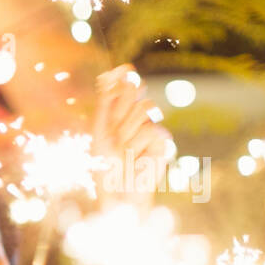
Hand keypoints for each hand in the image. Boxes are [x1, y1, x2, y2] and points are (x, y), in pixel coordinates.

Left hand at [92, 64, 171, 208]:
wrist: (117, 195)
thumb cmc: (105, 168)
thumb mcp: (100, 133)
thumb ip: (105, 106)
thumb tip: (109, 76)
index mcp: (120, 114)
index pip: (126, 84)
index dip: (124, 74)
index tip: (123, 69)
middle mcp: (137, 118)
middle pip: (135, 89)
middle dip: (121, 107)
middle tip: (114, 132)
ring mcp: (152, 128)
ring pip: (145, 108)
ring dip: (128, 132)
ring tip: (123, 151)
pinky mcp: (164, 143)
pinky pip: (153, 130)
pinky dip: (139, 147)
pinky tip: (137, 160)